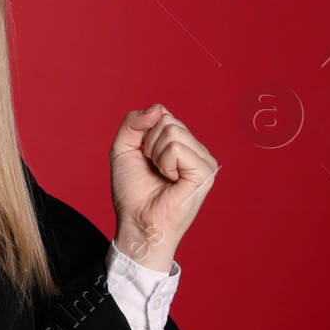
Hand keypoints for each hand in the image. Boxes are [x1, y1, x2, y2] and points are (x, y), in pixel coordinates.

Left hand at [108, 105, 218, 270]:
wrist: (136, 221)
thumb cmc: (132, 191)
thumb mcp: (123, 148)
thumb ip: (133, 122)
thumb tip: (157, 108)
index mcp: (180, 143)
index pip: (162, 113)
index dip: (143, 131)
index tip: (143, 156)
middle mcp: (195, 149)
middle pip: (167, 119)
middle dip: (149, 143)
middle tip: (153, 168)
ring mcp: (203, 160)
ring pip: (172, 131)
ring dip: (156, 154)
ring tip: (161, 175)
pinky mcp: (205, 172)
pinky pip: (177, 148)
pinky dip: (165, 163)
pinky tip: (170, 180)